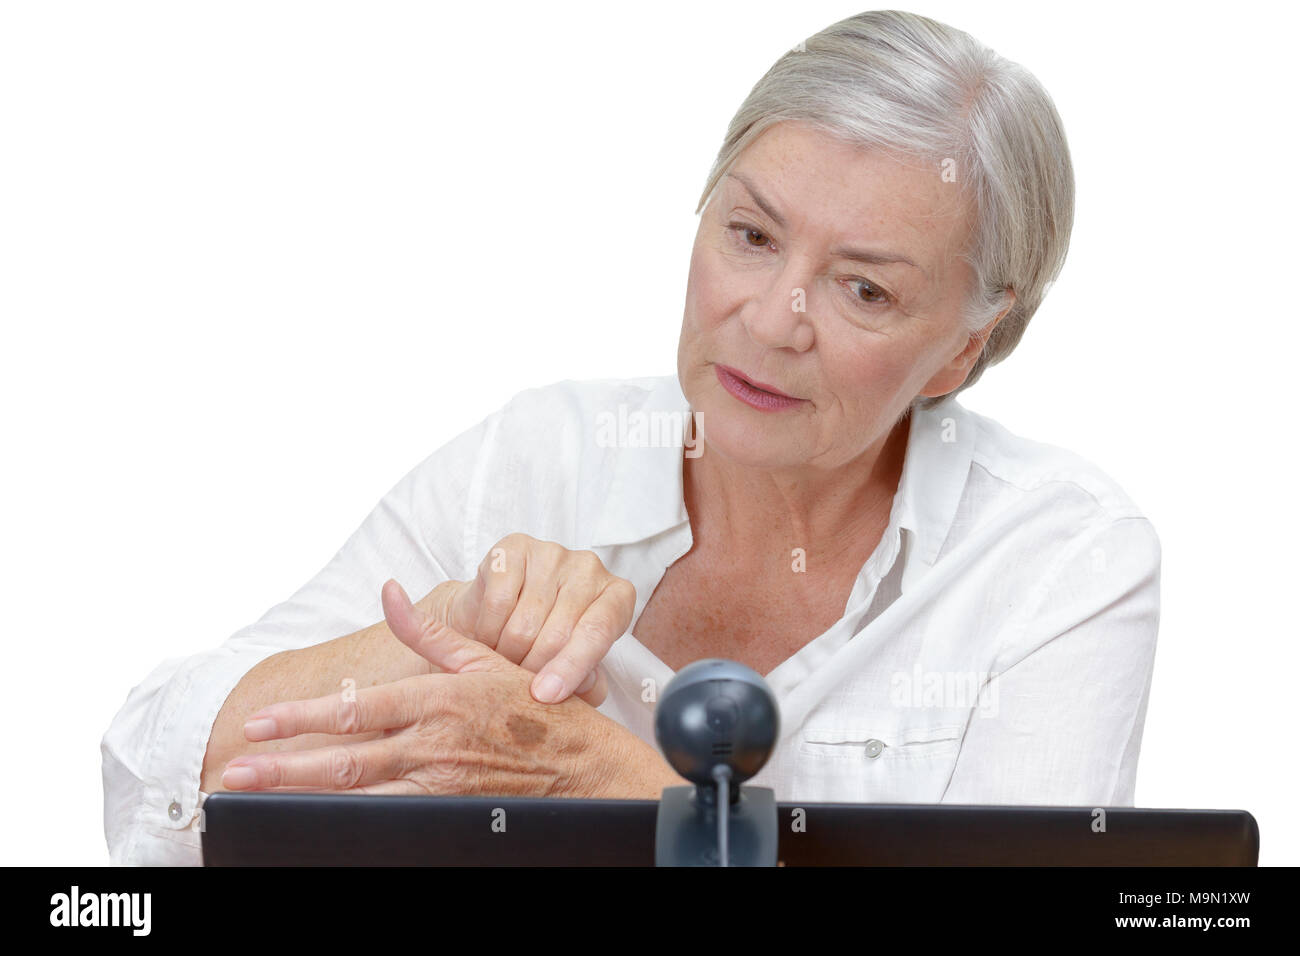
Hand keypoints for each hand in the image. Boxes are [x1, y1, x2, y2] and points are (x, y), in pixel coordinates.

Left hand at [220, 579, 659, 796]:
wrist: (584, 767)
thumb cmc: (534, 707)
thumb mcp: (482, 658)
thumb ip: (426, 631)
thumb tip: (389, 592)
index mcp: (436, 700)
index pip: (355, 711)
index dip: (302, 718)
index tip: (260, 722)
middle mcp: (430, 745)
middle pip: (342, 761)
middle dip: (282, 766)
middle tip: (235, 769)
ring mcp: (436, 785)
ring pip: (357, 794)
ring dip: (302, 796)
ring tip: (257, 796)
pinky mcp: (446, 813)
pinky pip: (388, 819)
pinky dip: (348, 820)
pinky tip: (317, 821)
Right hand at [417, 533, 635, 704]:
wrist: (497, 611)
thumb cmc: (546, 642)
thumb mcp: (575, 668)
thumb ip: (587, 683)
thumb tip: (585, 687)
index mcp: (616, 596)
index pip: (598, 632)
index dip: (572, 667)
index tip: (545, 695)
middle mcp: (590, 568)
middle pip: (559, 633)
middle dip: (532, 669)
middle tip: (516, 683)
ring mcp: (553, 554)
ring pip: (525, 622)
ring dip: (506, 654)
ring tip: (501, 660)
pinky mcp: (514, 548)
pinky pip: (498, 601)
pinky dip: (487, 630)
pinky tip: (487, 637)